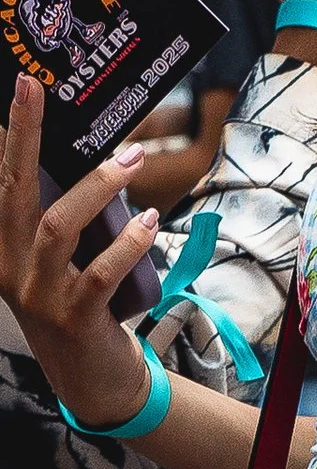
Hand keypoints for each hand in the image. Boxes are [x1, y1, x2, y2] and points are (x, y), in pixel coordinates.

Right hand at [0, 75, 155, 430]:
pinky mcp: (73, 317)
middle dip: (26, 137)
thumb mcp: (65, 258)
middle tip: (40, 89)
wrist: (94, 381)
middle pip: (15, 192)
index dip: (12, 135)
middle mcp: (11, 267)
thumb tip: (100, 154)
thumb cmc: (83, 304)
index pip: (4, 182)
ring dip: (98, 187)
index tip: (23, 88)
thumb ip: (67, 215)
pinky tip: (149, 222)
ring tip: (133, 160)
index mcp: (6, 248)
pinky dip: (128, 242)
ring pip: (57, 226)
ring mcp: (38, 294)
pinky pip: (98, 272)